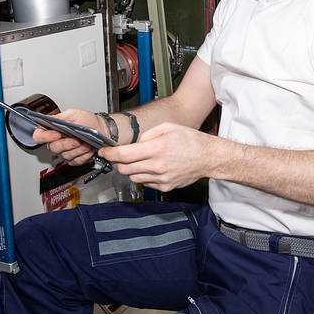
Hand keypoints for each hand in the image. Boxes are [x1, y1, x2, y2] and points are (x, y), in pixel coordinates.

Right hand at [31, 108, 101, 165]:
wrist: (101, 128)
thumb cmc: (87, 120)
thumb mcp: (73, 114)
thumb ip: (60, 117)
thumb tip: (50, 119)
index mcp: (53, 130)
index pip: (39, 136)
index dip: (45, 137)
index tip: (56, 134)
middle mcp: (57, 142)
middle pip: (53, 148)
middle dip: (66, 144)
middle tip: (76, 140)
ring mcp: (65, 152)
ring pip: (66, 156)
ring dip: (78, 150)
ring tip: (86, 143)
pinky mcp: (75, 159)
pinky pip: (76, 161)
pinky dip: (84, 156)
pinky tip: (89, 149)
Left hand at [96, 122, 224, 191]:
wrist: (208, 157)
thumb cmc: (191, 141)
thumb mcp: (167, 127)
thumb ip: (147, 134)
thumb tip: (135, 143)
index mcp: (156, 148)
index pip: (123, 155)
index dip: (109, 154)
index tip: (105, 152)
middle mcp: (157, 165)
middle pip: (124, 168)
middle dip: (116, 162)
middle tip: (116, 156)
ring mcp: (161, 178)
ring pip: (133, 177)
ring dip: (129, 169)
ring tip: (137, 160)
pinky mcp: (165, 186)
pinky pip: (145, 183)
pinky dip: (143, 175)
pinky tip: (150, 167)